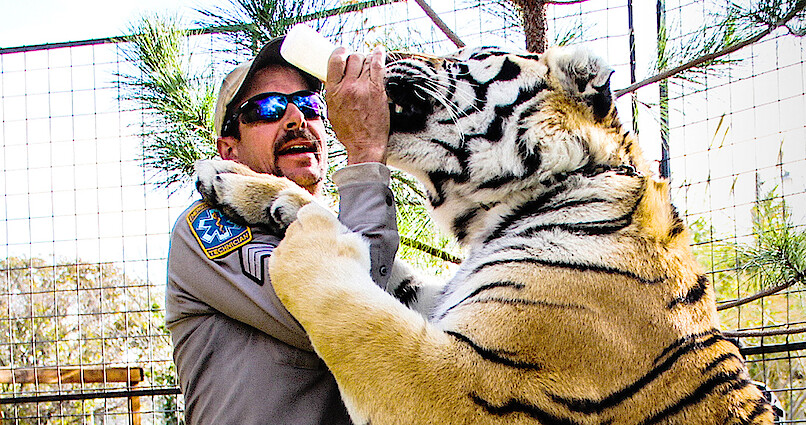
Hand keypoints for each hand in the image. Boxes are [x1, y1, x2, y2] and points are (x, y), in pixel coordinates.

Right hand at [325, 46, 389, 164]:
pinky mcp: (377, 90)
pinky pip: (378, 65)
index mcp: (333, 91)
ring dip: (367, 58)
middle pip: (352, 58)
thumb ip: (334, 94)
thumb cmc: (349, 132)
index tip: (344, 51)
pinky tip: (380, 51)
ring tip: (370, 62)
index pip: (334, 61)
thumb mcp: (332, 111)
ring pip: (365, 60)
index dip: (340, 52)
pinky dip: (379, 55)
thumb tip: (336, 82)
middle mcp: (346, 86)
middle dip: (356, 57)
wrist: (364, 144)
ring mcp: (362, 87)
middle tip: (360, 62)